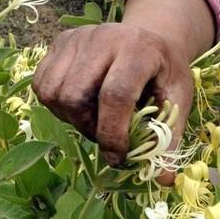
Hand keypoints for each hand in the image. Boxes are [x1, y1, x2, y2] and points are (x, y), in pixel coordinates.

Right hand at [32, 22, 194, 183]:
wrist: (149, 38)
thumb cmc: (163, 72)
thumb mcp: (178, 100)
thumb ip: (170, 139)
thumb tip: (163, 181)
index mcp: (138, 49)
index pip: (115, 95)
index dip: (113, 134)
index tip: (119, 156)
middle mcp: (102, 37)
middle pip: (74, 96)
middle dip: (89, 128)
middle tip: (107, 134)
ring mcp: (76, 38)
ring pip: (53, 92)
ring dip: (70, 118)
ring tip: (94, 117)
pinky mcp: (59, 42)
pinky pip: (41, 84)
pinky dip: (56, 105)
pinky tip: (79, 104)